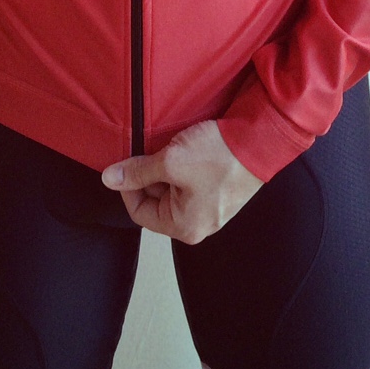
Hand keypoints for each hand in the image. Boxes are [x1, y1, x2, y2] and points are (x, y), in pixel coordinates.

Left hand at [101, 120, 262, 243]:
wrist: (260, 141)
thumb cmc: (219, 156)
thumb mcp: (171, 162)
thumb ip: (138, 172)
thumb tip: (109, 178)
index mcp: (184, 227)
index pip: (139, 213)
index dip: (128, 187)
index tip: (125, 164)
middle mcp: (198, 224)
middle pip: (157, 201)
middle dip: (148, 176)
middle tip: (145, 150)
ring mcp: (211, 209)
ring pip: (173, 190)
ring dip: (164, 169)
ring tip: (165, 147)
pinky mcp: (220, 192)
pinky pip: (189, 183)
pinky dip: (181, 168)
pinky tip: (182, 149)